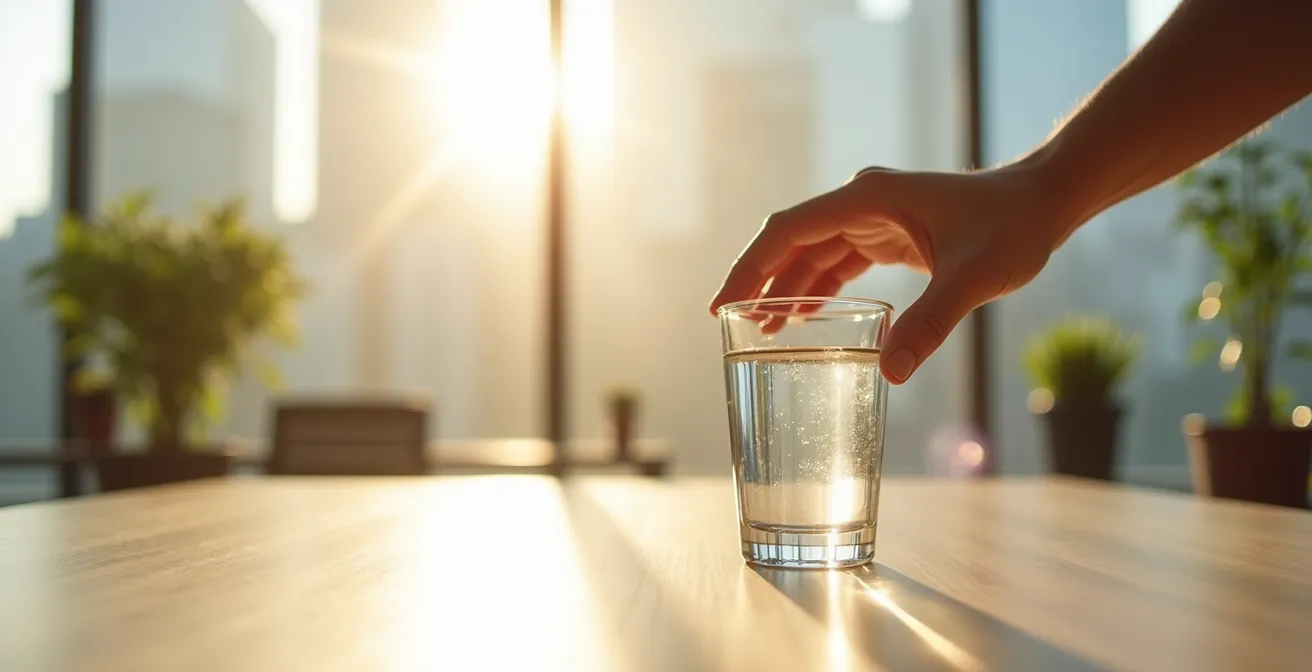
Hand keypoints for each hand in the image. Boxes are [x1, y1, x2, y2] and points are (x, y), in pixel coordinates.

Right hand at [708, 163, 1066, 384]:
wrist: (1046, 201)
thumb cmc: (1014, 226)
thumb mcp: (973, 278)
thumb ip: (930, 324)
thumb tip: (889, 375)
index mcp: (869, 200)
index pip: (789, 231)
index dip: (751, 267)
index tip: (722, 304)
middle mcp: (863, 204)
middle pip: (792, 242)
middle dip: (760, 282)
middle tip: (729, 325)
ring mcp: (875, 218)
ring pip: (812, 253)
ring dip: (787, 288)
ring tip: (762, 331)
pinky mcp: (889, 234)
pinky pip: (838, 261)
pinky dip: (818, 288)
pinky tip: (804, 316)